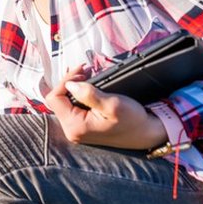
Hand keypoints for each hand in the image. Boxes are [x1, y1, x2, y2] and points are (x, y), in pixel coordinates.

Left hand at [44, 64, 168, 148]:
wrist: (147, 133)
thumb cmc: (133, 120)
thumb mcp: (113, 104)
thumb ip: (89, 94)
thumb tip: (70, 84)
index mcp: (75, 126)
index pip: (55, 98)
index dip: (65, 81)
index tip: (81, 71)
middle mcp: (72, 129)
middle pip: (58, 100)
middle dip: (69, 82)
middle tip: (85, 70)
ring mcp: (77, 128)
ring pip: (65, 102)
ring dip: (74, 86)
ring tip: (87, 75)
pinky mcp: (83, 125)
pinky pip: (73, 106)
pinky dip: (79, 94)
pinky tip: (88, 86)